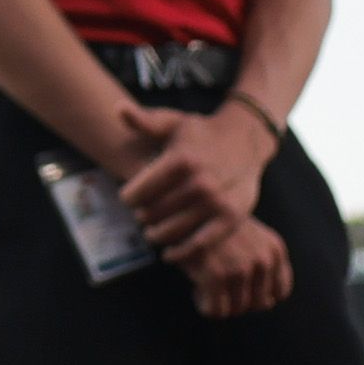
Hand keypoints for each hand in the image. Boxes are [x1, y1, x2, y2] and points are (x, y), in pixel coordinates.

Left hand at [123, 103, 290, 310]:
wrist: (245, 140)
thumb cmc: (201, 133)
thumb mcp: (173, 122)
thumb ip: (145, 121)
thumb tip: (118, 110)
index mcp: (179, 160)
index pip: (138, 192)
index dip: (128, 198)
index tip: (128, 199)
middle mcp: (198, 182)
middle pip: (152, 212)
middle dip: (142, 216)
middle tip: (142, 216)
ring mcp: (216, 202)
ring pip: (172, 230)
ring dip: (157, 235)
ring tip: (153, 232)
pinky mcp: (231, 218)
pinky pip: (200, 245)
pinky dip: (182, 253)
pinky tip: (170, 254)